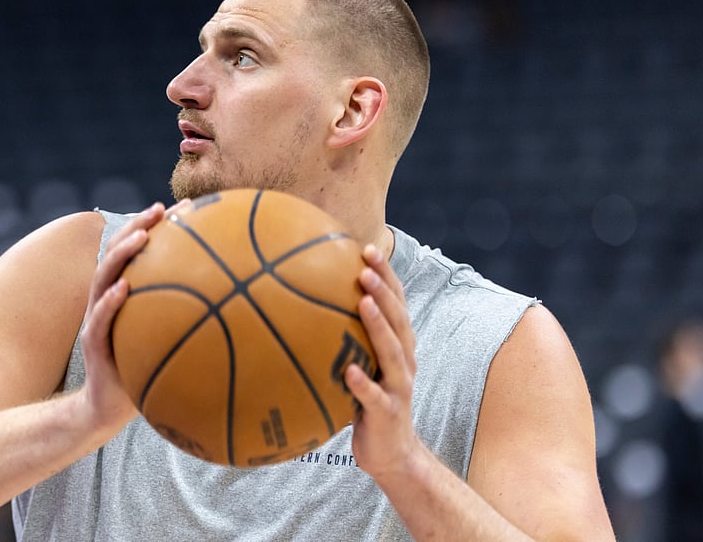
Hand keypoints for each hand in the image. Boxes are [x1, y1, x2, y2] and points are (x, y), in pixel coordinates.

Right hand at [78, 200, 190, 433]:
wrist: (109, 409)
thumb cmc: (146, 375)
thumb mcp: (173, 345)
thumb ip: (194, 324)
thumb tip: (247, 314)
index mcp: (129, 295)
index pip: (142, 252)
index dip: (161, 227)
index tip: (188, 207)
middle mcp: (110, 299)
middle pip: (120, 253)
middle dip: (140, 226)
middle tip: (162, 209)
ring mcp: (97, 318)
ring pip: (104, 276)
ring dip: (123, 253)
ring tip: (143, 236)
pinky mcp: (92, 342)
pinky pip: (100, 319)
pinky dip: (109, 302)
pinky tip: (123, 289)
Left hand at [345, 244, 423, 480]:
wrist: (391, 454)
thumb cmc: (367, 403)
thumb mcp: (357, 366)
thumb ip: (342, 340)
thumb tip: (297, 308)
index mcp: (398, 347)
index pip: (396, 304)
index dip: (386, 276)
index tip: (365, 248)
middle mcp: (404, 362)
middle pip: (399, 319)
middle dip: (384, 290)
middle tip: (365, 265)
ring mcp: (399, 387)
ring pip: (393, 352)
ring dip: (378, 325)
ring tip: (362, 302)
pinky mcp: (388, 413)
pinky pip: (375, 397)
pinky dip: (363, 383)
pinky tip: (349, 371)